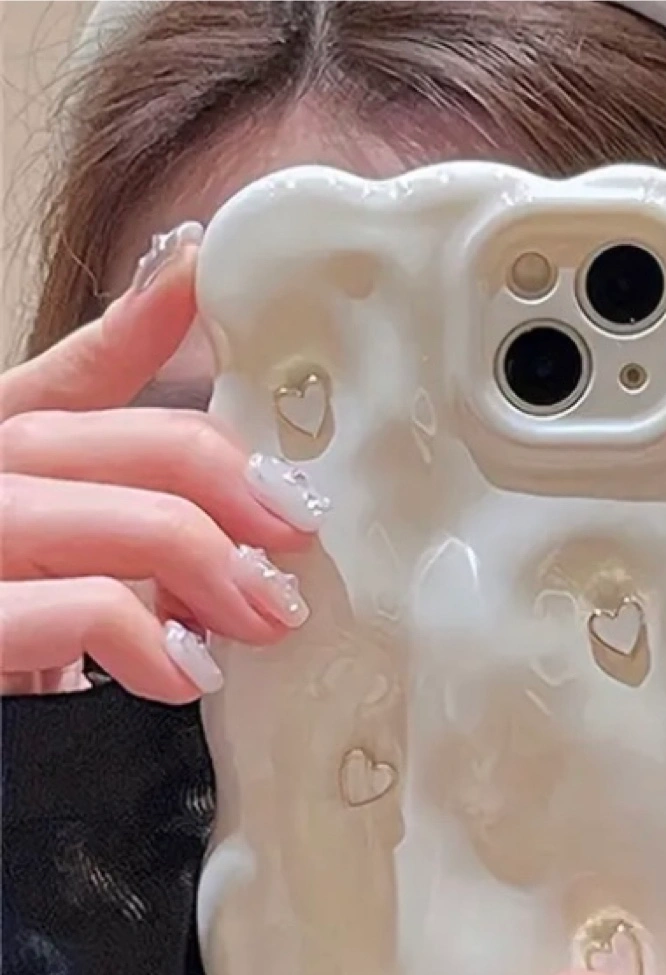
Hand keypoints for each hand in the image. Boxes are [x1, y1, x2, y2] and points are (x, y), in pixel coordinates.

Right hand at [0, 228, 323, 701]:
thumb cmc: (15, 653)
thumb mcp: (62, 576)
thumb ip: (124, 507)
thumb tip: (223, 462)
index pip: (58, 379)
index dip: (137, 320)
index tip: (209, 267)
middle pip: (96, 441)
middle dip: (217, 478)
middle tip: (294, 533)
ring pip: (97, 514)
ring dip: (205, 560)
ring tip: (265, 614)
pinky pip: (77, 608)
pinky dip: (148, 636)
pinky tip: (186, 671)